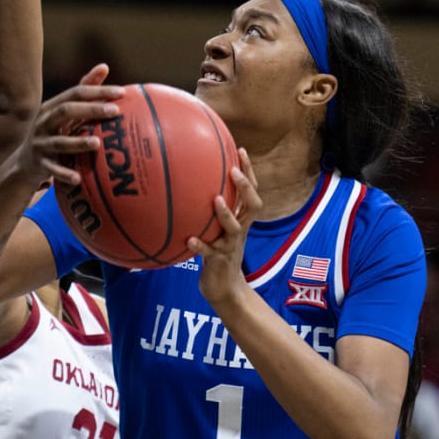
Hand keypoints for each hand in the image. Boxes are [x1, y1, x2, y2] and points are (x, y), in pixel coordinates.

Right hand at [17, 65, 123, 186]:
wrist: (23, 163)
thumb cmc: (53, 132)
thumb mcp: (64, 112)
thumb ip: (84, 91)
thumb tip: (104, 66)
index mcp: (52, 107)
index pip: (76, 93)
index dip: (98, 91)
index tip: (122, 92)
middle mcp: (44, 122)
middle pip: (66, 111)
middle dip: (91, 110)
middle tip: (115, 111)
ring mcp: (40, 143)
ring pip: (60, 142)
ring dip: (78, 142)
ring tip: (97, 143)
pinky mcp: (40, 164)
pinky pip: (52, 170)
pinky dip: (64, 174)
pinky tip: (79, 179)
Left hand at [187, 147, 260, 306]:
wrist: (224, 289)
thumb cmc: (216, 254)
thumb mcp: (216, 230)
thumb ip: (208, 211)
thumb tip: (185, 184)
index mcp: (240, 221)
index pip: (250, 192)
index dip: (249, 172)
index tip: (240, 150)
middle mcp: (239, 231)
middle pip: (252, 206)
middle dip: (246, 187)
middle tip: (234, 171)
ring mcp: (230, 246)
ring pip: (233, 229)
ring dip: (226, 214)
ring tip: (216, 200)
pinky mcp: (218, 262)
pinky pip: (209, 253)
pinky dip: (200, 246)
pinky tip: (190, 240)